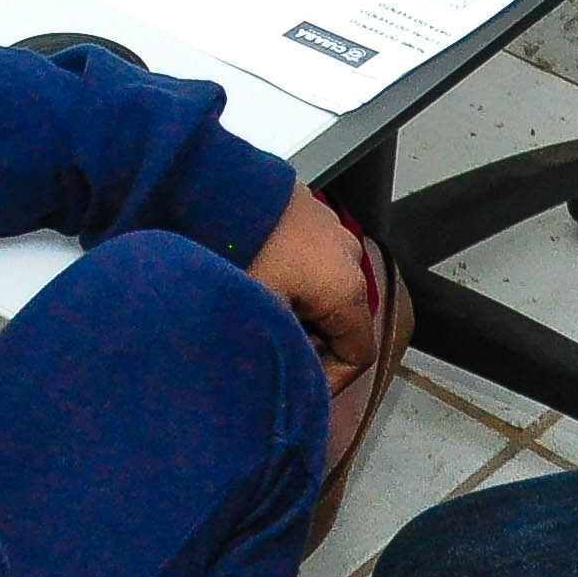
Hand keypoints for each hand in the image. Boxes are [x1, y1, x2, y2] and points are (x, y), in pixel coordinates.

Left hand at [248, 180, 384, 392]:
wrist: (219, 188)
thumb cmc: (242, 251)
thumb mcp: (263, 314)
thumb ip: (287, 352)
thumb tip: (290, 379)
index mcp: (347, 289)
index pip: (358, 354)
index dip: (332, 380)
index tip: (299, 388)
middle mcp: (351, 260)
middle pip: (343, 323)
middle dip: (312, 344)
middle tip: (272, 351)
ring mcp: (334, 233)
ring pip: (326, 293)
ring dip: (301, 312)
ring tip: (260, 315)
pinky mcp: (312, 216)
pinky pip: (313, 264)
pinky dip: (294, 282)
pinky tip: (259, 281)